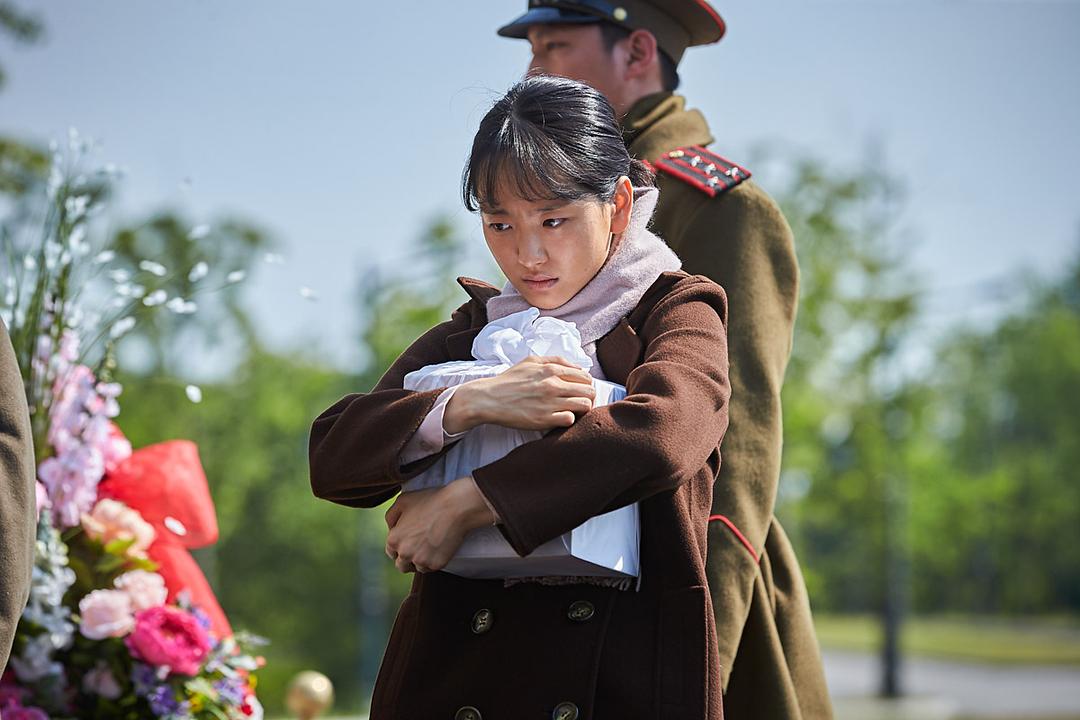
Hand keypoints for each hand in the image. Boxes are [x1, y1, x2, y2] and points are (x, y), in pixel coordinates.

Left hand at [384, 477, 494, 573]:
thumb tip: (391, 528)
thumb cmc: (430, 501)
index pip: (391, 552)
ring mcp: (420, 560)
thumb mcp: (403, 501)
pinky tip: (439, 547)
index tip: (409, 541)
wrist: (456, 507)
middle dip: (408, 558)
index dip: (400, 546)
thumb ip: (391, 516)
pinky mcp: (436, 564)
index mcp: (393, 539)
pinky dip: (434, 560)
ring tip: (431, 546)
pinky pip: (432, 568)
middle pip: (402, 565)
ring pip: (417, 568)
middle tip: (419, 547)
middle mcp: (404, 553)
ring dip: (422, 560)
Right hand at [443, 355, 594, 432]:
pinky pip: (570, 420)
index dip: (585, 385)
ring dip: (581, 409)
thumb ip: (555, 361)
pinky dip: (568, 420)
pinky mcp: (544, 419)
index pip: (585, 376)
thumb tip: (577, 367)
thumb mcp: (530, 361)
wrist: (488, 399)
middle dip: (587, 397)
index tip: (579, 391)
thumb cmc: (509, 381)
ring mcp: (550, 403)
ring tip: (571, 411)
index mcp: (551, 370)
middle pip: (589, 391)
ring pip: (584, 405)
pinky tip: (560, 418)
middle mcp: (553, 385)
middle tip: (578, 402)